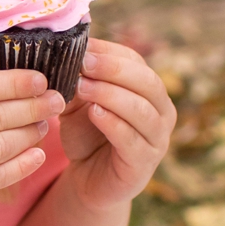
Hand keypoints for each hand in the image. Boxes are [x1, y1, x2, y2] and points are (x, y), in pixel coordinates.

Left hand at [57, 39, 174, 212]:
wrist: (88, 179)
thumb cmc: (86, 135)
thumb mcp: (78, 102)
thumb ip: (75, 79)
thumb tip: (64, 47)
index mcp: (147, 89)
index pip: (136, 62)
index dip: (109, 52)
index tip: (80, 46)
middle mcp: (160, 111)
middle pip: (147, 82)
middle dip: (113, 70)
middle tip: (83, 63)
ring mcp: (157, 138)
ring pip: (142, 110)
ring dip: (111, 95)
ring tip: (82, 87)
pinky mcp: (144, 163)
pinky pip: (133, 140)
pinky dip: (114, 124)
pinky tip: (94, 113)